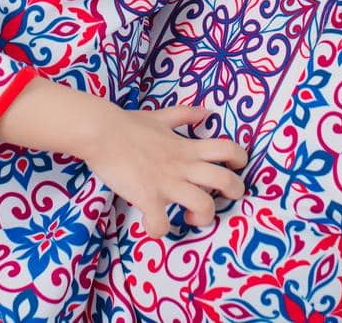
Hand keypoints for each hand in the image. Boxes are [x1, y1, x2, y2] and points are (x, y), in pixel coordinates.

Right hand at [80, 105, 248, 237]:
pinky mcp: (148, 197)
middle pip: (226, 181)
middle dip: (234, 193)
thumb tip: (207, 111)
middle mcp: (183, 166)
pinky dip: (159, 230)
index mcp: (187, 148)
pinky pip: (161, 224)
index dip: (240, 159)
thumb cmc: (128, 125)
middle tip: (222, 199)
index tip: (236, 168)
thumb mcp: (161, 116)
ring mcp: (167, 183)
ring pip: (203, 206)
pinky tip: (153, 225)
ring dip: (203, 218)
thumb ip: (185, 115)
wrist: (101, 131)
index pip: (228, 149)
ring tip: (189, 218)